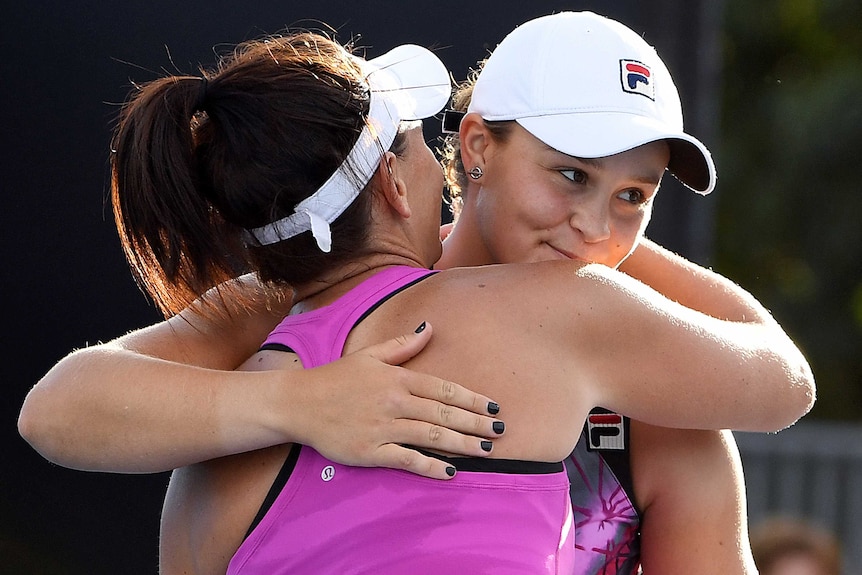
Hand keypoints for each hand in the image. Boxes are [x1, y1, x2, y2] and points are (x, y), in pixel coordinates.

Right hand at [296, 322, 503, 479]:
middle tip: (500, 432)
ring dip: (462, 444)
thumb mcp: (369, 355)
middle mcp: (394, 402)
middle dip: (475, 423)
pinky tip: (450, 472)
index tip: (493, 407)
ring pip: (431, 435)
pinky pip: (407, 459)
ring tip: (485, 451)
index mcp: (397, 378)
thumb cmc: (335, 379)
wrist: (298, 403)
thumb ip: (402, 344)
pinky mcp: (371, 451)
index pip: (444, 389)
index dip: (472, 399)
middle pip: (444, 413)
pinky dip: (430, 466)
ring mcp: (383, 427)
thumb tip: (430, 327)